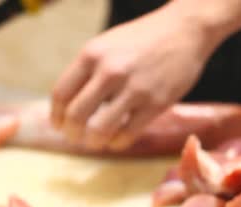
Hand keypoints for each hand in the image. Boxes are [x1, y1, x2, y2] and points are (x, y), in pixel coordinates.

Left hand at [50, 4, 216, 150]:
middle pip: (76, 116)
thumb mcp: (106, 45)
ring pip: (99, 129)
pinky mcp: (155, 103)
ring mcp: (134, 88)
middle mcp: (110, 71)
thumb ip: (87, 70)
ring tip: (96, 142)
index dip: (56, 116)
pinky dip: (117, 142)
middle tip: (76, 138)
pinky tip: (117, 139)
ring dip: (93, 142)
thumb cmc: (143, 39)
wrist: (185, 30)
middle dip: (72, 134)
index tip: (58, 126)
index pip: (61, 94)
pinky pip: (127, 134)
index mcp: (92, 55)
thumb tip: (69, 104)